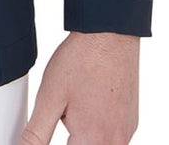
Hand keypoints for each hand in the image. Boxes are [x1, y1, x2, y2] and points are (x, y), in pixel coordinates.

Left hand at [21, 31, 139, 144]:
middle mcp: (115, 142)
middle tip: (66, 112)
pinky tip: (90, 104)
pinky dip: (98, 128)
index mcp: (92, 140)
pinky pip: (113, 138)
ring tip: (78, 106)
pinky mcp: (131, 122)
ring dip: (84, 136)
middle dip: (72, 139)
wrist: (111, 34)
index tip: (59, 118)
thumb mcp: (49, 98)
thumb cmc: (81, 60)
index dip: (56, 140)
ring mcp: (126, 133)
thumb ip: (36, 134)